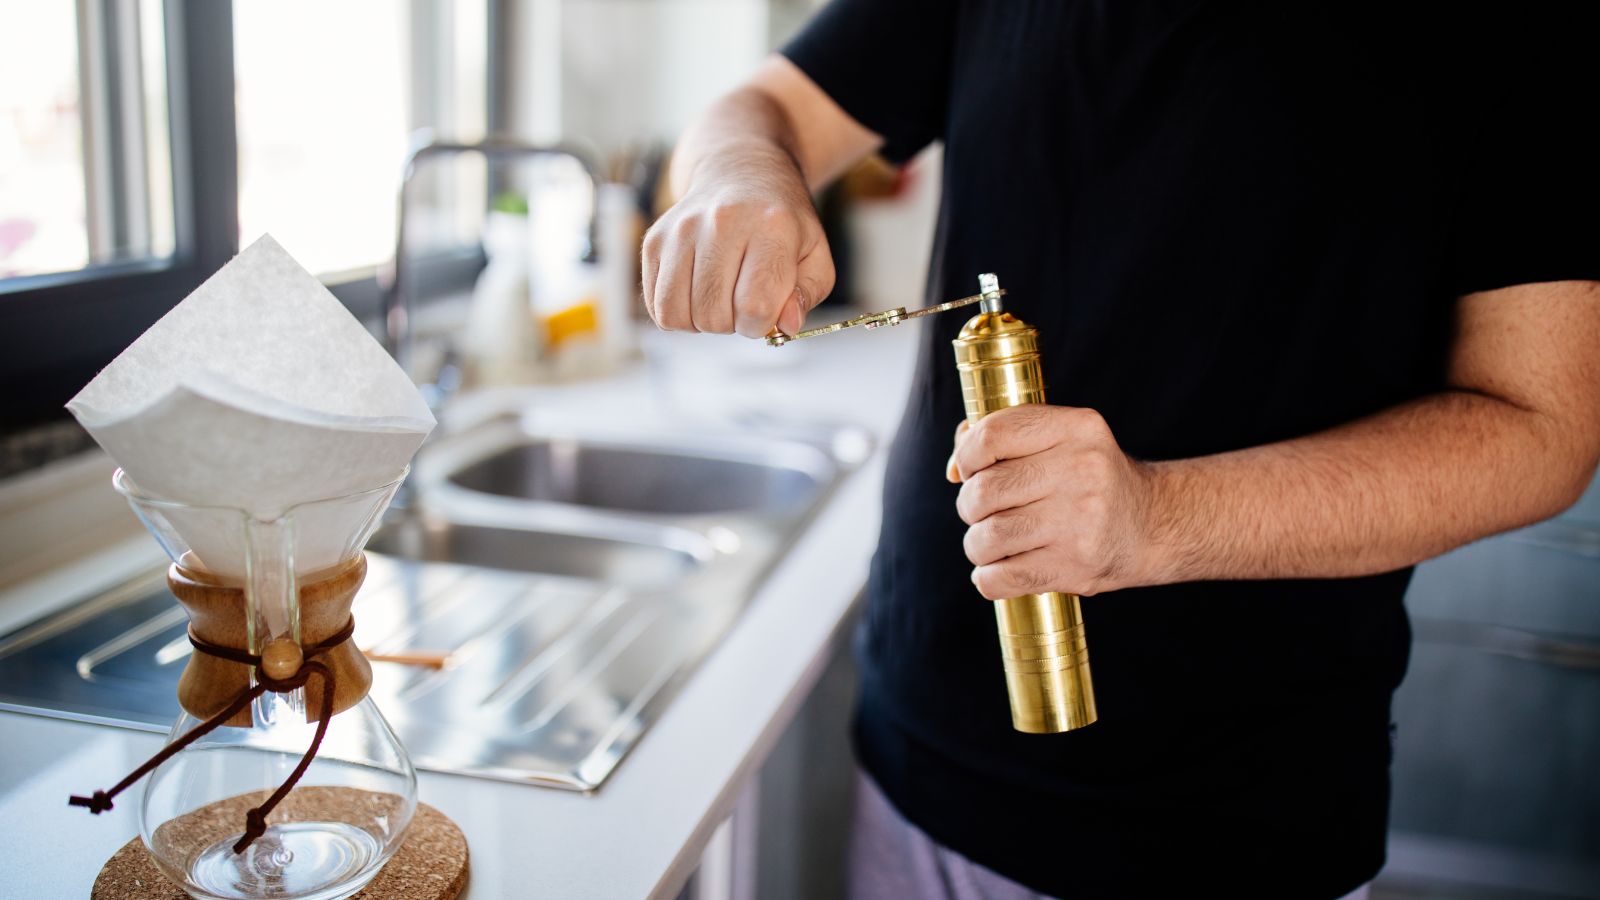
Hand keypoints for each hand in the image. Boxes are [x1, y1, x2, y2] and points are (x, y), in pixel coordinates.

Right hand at [640, 142, 834, 337]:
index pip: (755, 305)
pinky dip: (678, 313)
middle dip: (732, 323)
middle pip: (713, 314)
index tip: (767, 311)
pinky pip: (656, 306)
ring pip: (677, 314)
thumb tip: (785, 325)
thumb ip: (808, 294)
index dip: (761, 324)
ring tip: (720, 297)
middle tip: (742, 299)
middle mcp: (720, 222)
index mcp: (770, 226)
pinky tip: (698, 292)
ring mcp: (681, 230)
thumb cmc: (781, 224)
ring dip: (701, 321)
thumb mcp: (815, 255)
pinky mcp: (654, 241)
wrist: (740, 174)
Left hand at [949, 405, 1157, 598]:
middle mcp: (1082, 470)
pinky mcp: (1076, 566)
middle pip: (984, 491)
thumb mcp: (1062, 437)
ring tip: (990, 543)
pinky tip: (999, 569)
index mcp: (1077, 428)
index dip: (968, 456)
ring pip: (988, 538)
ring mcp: (1081, 522)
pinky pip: (1001, 578)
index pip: (992, 435)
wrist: (1151, 525)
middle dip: (969, 506)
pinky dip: (988, 578)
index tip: (972, 470)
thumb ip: (1003, 436)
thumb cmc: (1088, 478)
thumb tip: (954, 469)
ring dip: (977, 545)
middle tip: (983, 512)